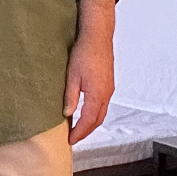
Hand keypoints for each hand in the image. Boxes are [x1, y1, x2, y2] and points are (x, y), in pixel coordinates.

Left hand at [65, 0, 115, 144]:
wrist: (98, 36)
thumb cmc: (85, 52)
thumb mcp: (72, 76)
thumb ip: (70, 97)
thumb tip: (67, 113)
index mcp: (97, 95)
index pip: (88, 121)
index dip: (79, 133)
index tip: (71, 140)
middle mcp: (106, 94)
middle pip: (98, 120)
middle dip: (86, 131)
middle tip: (74, 137)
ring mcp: (109, 89)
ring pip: (101, 113)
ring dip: (91, 123)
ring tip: (78, 128)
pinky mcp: (108, 84)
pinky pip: (103, 104)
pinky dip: (95, 113)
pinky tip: (86, 112)